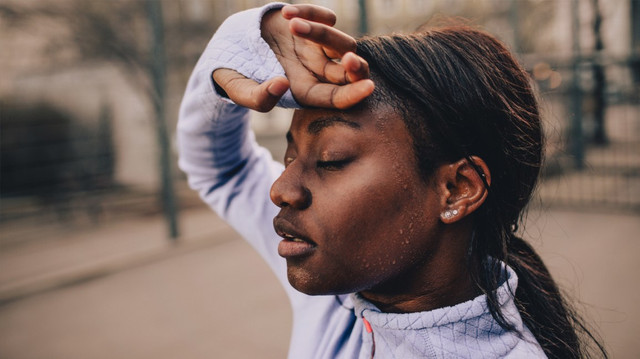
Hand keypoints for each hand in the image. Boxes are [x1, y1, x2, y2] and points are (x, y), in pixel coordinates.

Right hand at [213, 4, 373, 111]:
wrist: (228, 43)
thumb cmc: (235, 75)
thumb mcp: (239, 91)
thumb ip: (258, 97)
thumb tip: (281, 84)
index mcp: (305, 92)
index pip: (336, 97)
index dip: (354, 94)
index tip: (368, 87)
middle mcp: (317, 71)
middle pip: (349, 71)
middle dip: (356, 67)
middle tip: (349, 60)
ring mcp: (317, 46)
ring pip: (340, 42)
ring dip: (321, 33)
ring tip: (292, 25)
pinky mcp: (312, 24)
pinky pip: (326, 17)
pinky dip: (311, 12)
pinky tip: (285, 13)